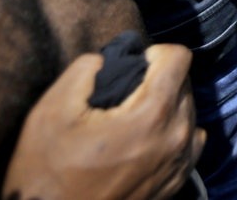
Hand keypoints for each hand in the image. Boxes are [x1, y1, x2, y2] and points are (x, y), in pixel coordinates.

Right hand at [2, 44, 202, 199]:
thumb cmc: (47, 175)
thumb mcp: (51, 111)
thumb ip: (85, 68)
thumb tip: (109, 57)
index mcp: (153, 115)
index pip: (179, 57)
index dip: (153, 53)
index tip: (131, 67)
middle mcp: (178, 138)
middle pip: (184, 83)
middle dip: (157, 80)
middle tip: (122, 97)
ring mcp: (181, 165)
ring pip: (188, 112)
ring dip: (165, 107)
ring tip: (128, 122)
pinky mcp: (177, 184)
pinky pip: (189, 141)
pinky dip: (171, 133)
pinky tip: (141, 142)